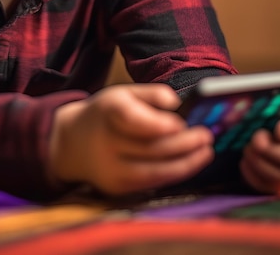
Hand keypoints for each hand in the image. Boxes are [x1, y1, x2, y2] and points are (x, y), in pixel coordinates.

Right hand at [48, 84, 213, 195]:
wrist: (73, 142)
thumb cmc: (106, 114)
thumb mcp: (123, 93)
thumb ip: (151, 94)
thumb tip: (175, 104)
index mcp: (108, 111)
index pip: (133, 120)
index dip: (158, 124)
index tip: (182, 123)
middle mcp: (107, 142)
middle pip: (151, 147)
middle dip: (184, 144)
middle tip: (206, 136)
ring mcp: (111, 168)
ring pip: (154, 170)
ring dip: (186, 163)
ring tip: (205, 152)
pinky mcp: (117, 187)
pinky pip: (151, 182)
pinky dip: (174, 173)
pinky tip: (189, 163)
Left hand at [240, 93, 279, 192]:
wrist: (240, 143)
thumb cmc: (253, 115)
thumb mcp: (256, 103)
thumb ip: (260, 96)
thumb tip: (250, 90)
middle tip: (279, 129)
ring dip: (272, 151)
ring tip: (254, 143)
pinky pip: (276, 175)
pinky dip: (259, 166)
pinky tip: (246, 158)